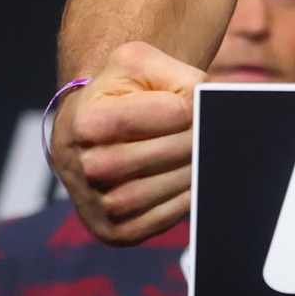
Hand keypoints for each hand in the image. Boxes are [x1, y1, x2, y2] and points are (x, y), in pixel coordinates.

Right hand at [52, 41, 204, 243]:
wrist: (91, 128)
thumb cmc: (121, 91)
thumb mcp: (140, 63)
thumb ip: (177, 76)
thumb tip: (207, 108)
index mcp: (87, 122)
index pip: (164, 116)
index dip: (188, 108)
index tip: (194, 104)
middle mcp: (86, 167)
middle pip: (163, 155)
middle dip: (193, 140)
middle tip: (208, 130)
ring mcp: (97, 204)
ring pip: (162, 190)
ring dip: (192, 171)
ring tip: (201, 152)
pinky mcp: (114, 231)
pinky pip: (162, 219)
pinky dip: (185, 199)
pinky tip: (190, 179)